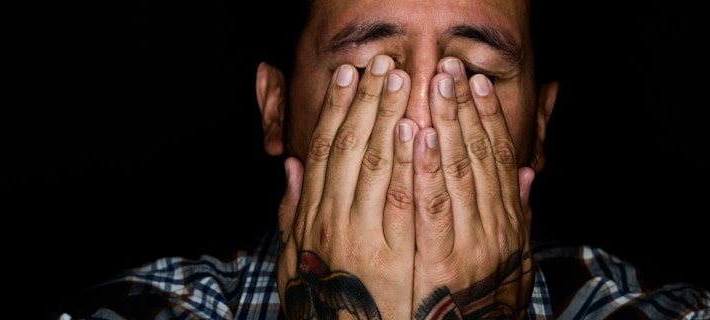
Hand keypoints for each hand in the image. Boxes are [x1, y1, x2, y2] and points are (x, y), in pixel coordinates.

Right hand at [276, 55, 416, 319]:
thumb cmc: (324, 304)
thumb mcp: (294, 260)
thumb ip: (293, 214)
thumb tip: (292, 168)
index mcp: (310, 217)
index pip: (323, 150)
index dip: (336, 109)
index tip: (349, 77)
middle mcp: (331, 221)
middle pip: (348, 148)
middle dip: (366, 102)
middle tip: (381, 66)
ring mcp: (360, 238)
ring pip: (372, 165)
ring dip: (387, 118)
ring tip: (400, 82)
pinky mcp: (391, 256)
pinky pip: (400, 200)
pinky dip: (406, 162)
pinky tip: (416, 130)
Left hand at [411, 58, 535, 318]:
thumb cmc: (488, 302)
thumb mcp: (514, 259)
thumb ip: (518, 215)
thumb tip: (528, 176)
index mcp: (509, 222)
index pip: (498, 158)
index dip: (486, 117)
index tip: (474, 83)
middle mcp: (495, 227)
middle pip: (478, 155)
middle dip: (462, 108)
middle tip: (448, 68)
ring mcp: (471, 243)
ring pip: (458, 171)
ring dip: (446, 123)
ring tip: (434, 85)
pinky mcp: (443, 261)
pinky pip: (433, 206)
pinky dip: (426, 168)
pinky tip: (418, 134)